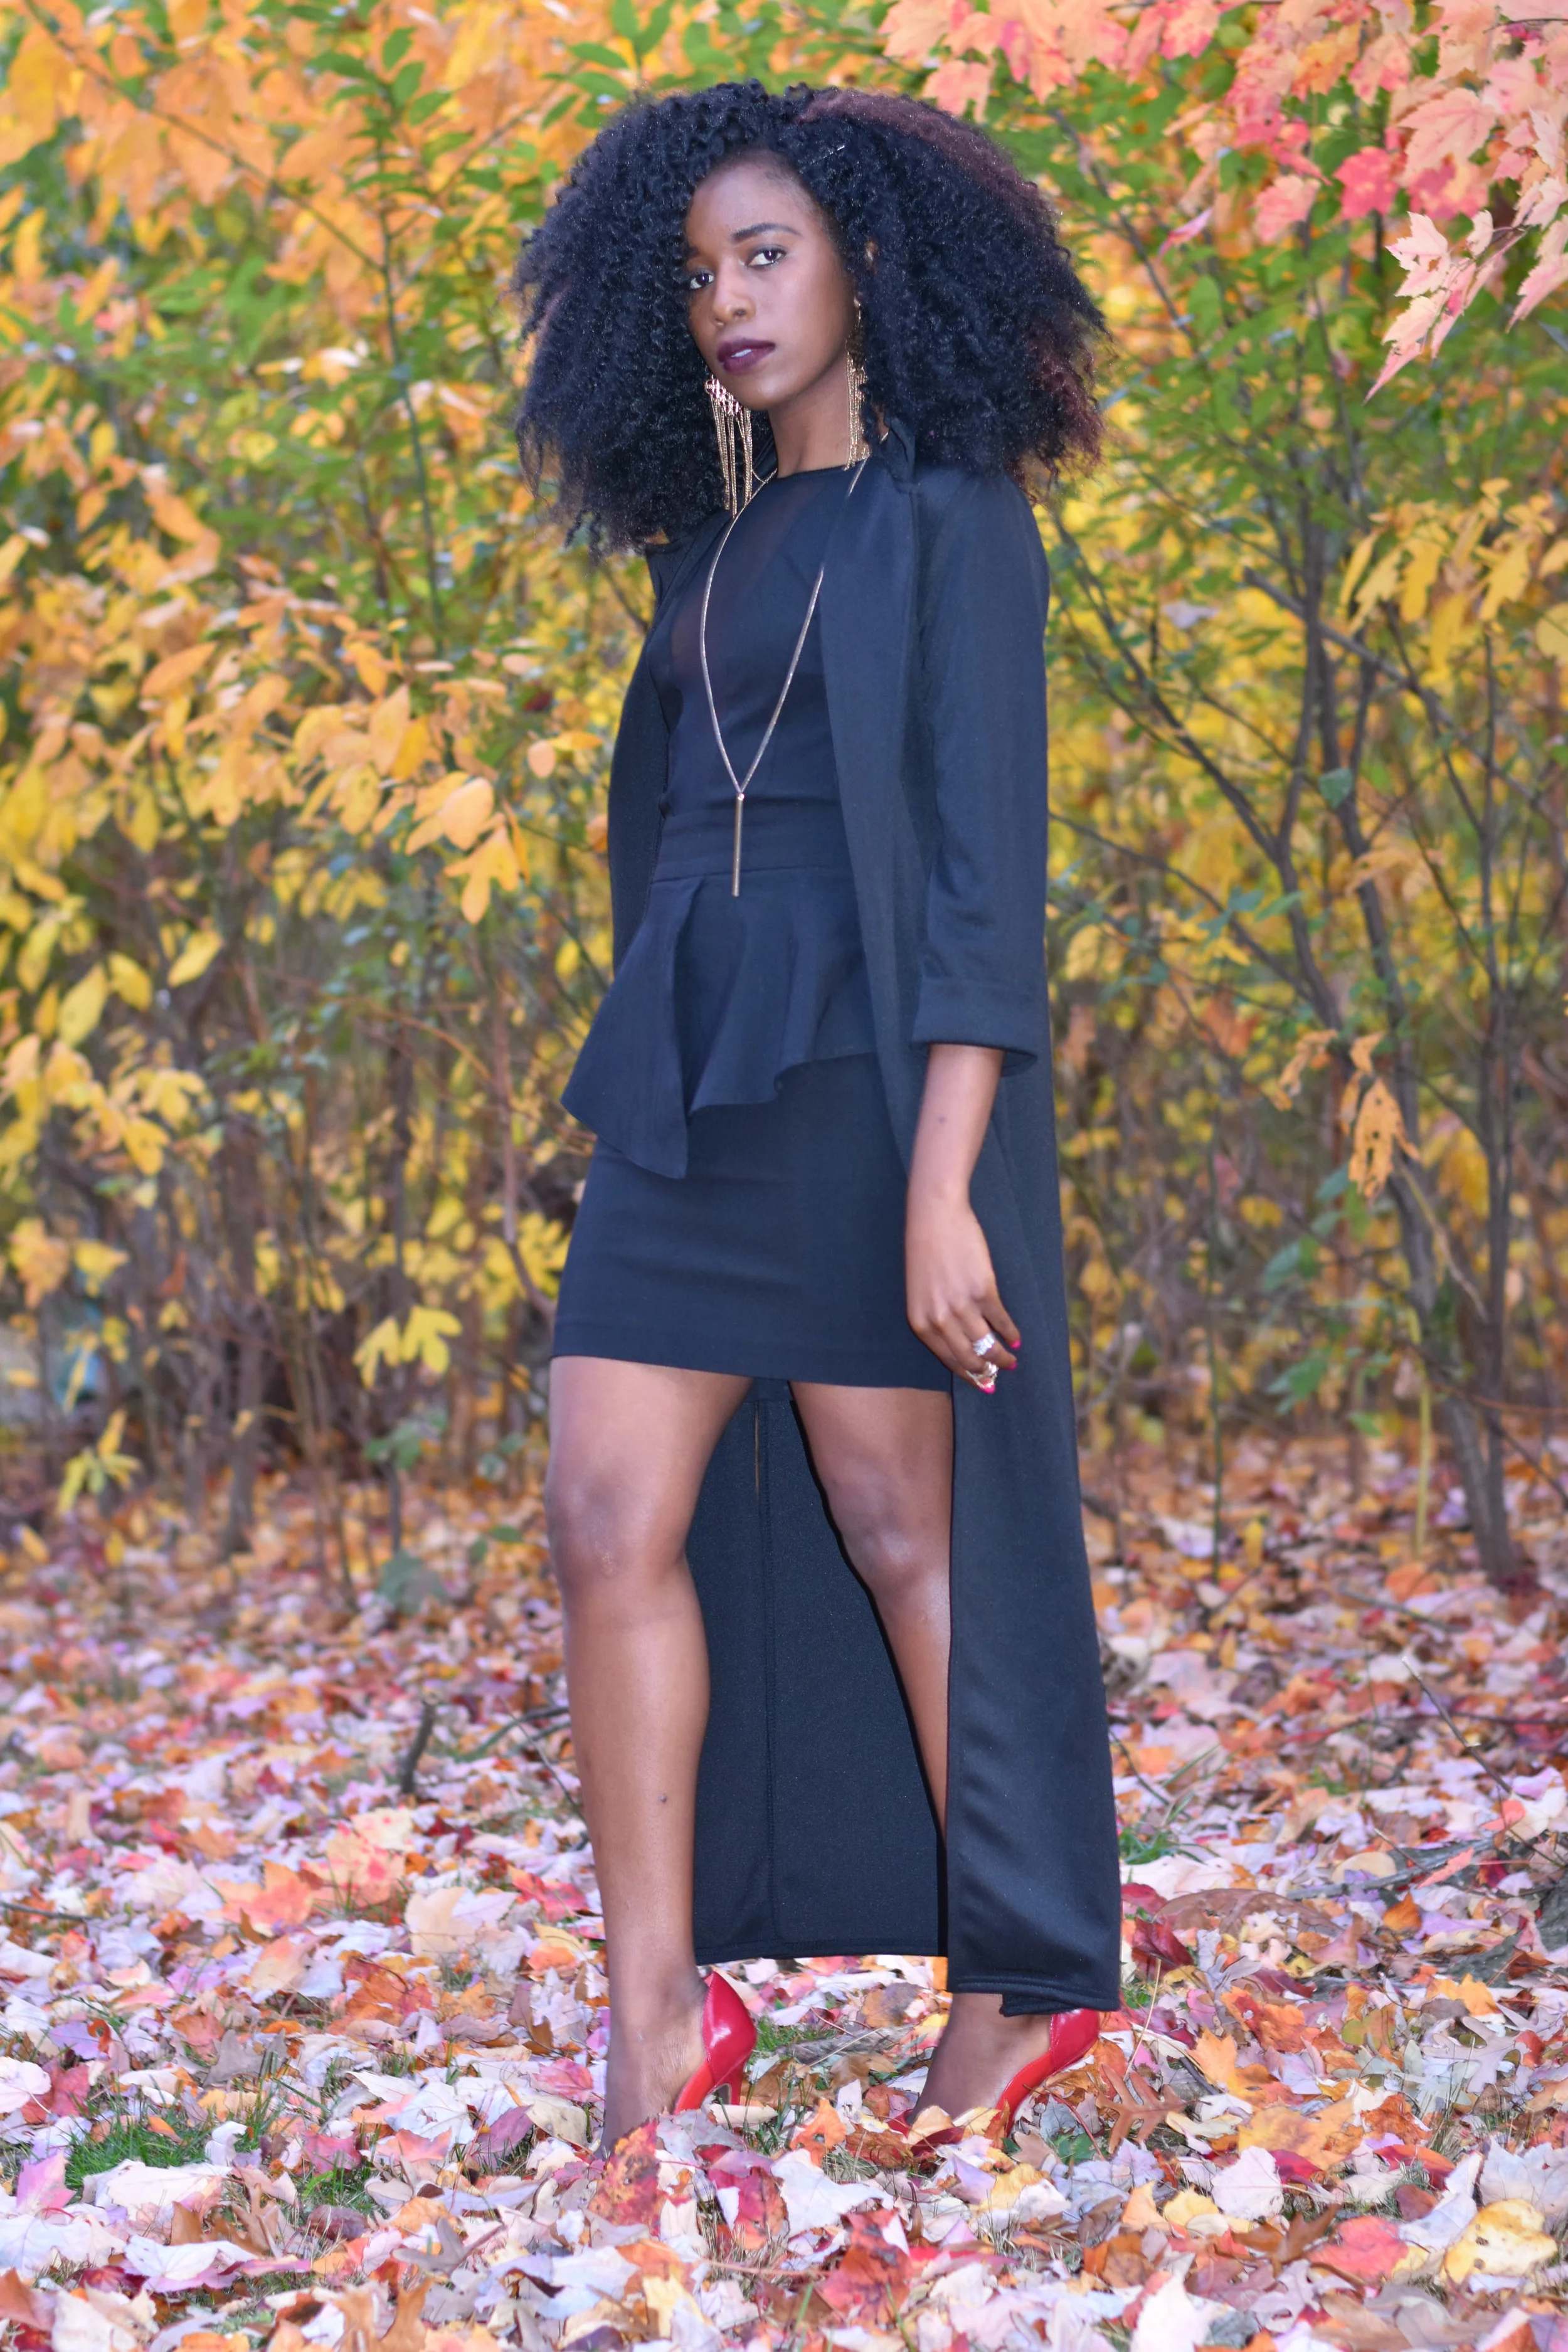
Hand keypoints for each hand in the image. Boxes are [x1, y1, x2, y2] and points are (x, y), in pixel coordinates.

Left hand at [905, 1180, 1019, 1387]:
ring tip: (1012, 1360)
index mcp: (920, 1322)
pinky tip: (1016, 1338)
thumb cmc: (925, 1251)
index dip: (968, 1374)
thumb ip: (935, 1317)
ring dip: (1002, 1356)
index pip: (948, 1359)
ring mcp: (962, 1306)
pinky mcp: (983, 1291)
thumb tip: (961, 1341)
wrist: (934, 1216)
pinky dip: (1011, 1332)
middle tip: (1000, 1375)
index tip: (982, 1382)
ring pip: (987, 1344)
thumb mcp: (921, 1291)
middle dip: (987, 1371)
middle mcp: (939, 1319)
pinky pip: (1001, 1320)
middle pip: (969, 1357)